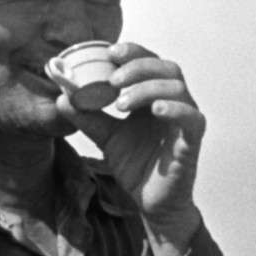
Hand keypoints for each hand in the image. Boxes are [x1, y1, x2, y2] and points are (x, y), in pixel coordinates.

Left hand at [72, 44, 204, 250]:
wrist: (151, 203)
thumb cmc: (136, 166)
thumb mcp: (106, 137)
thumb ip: (88, 117)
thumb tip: (62, 97)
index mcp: (155, 97)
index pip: (150, 62)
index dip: (133, 52)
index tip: (109, 52)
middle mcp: (174, 103)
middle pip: (167, 68)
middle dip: (139, 67)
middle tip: (112, 79)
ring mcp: (185, 121)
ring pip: (178, 88)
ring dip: (148, 88)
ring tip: (122, 103)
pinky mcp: (192, 142)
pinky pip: (193, 118)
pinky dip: (176, 108)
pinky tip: (157, 110)